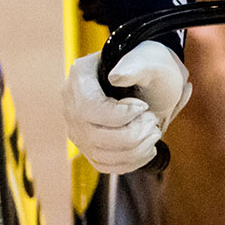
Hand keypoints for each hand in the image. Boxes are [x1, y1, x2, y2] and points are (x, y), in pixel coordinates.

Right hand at [64, 39, 191, 173]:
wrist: (151, 80)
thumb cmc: (150, 66)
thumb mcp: (148, 60)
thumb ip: (135, 66)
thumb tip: (116, 77)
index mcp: (81, 75)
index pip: (88, 107)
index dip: (119, 115)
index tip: (143, 108)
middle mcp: (71, 102)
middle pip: (92, 135)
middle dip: (131, 135)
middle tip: (152, 121)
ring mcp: (77, 126)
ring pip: (98, 154)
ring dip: (134, 150)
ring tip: (153, 133)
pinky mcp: (87, 145)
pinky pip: (103, 164)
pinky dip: (130, 162)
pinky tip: (147, 148)